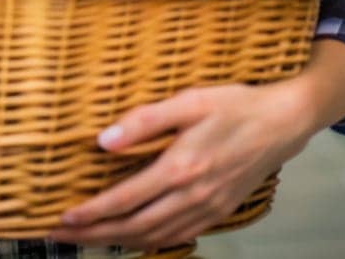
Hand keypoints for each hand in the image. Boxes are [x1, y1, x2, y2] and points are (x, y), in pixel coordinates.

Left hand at [47, 81, 317, 250]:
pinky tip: (134, 240)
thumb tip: (103, 141)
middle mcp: (192, 196)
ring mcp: (207, 209)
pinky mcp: (219, 212)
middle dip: (94, 234)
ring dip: (117, 242)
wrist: (284, 122)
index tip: (62, 219)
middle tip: (59, 236)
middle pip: (134, 227)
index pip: (124, 200)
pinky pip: (178, 237)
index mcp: (180, 168)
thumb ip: (144, 121)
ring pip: (154, 237)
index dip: (91, 213)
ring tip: (87, 240)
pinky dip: (150, 243)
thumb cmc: (235, 105)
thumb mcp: (189, 100)